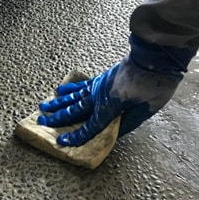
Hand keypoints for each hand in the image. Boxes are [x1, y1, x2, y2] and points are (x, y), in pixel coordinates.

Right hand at [37, 35, 197, 146]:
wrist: (155, 58)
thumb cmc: (154, 85)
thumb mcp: (145, 110)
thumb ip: (128, 123)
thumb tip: (113, 132)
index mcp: (110, 106)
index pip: (90, 126)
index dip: (76, 136)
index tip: (62, 141)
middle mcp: (99, 96)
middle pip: (75, 110)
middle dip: (58, 118)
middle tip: (42, 122)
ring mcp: (98, 85)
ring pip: (73, 96)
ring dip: (58, 103)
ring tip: (43, 107)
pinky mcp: (101, 78)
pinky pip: (81, 85)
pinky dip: (70, 88)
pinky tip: (60, 90)